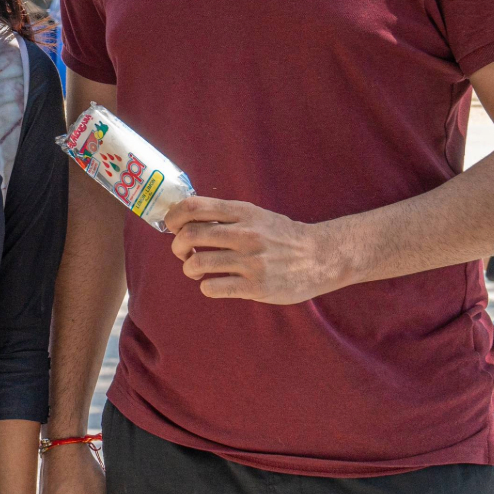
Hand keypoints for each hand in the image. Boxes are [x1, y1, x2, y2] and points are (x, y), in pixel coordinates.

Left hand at [163, 196, 352, 303]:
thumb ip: (226, 215)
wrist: (322, 257)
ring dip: (189, 268)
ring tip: (197, 270)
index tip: (171, 226)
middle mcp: (245, 234)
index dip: (173, 216)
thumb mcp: (256, 215)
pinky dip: (206, 286)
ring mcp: (251, 261)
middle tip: (182, 252)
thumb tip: (186, 216)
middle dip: (177, 246)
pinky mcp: (256, 286)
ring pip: (197, 264)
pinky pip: (213, 287)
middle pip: (190, 235)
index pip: (194, 207)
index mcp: (243, 212)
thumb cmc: (283, 236)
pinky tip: (214, 284)